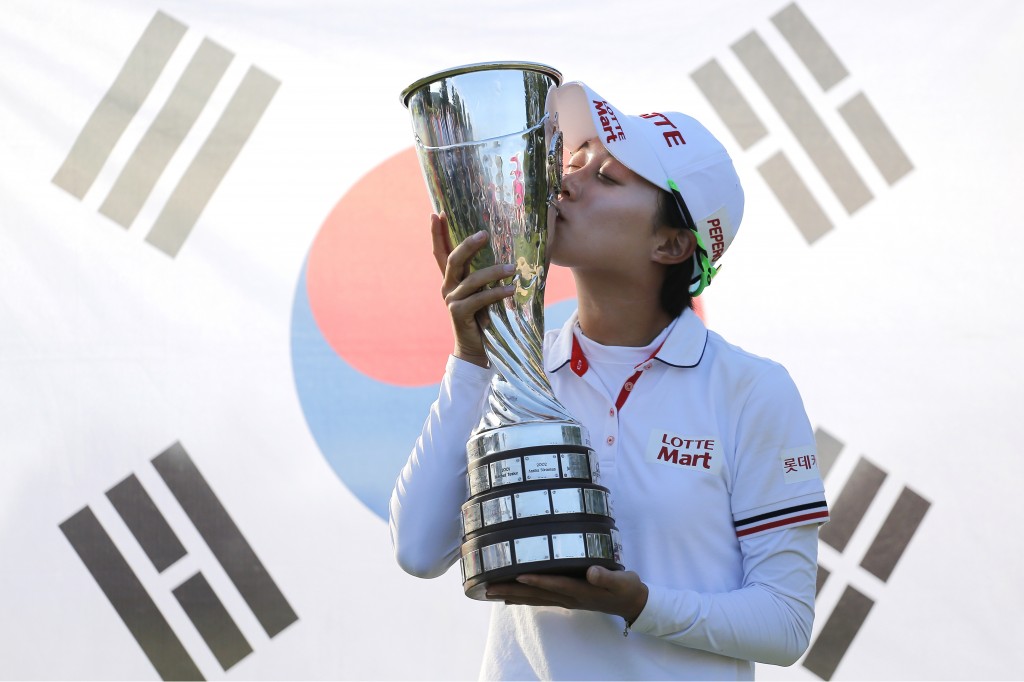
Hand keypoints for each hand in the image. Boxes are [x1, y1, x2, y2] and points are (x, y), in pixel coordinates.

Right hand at [431, 213, 513, 366]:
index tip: (436, 213)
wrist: (474, 349)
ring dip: (493, 271)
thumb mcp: (481, 292)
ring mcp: (452, 300)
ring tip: (511, 268)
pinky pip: (480, 299)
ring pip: (472, 279)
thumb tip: (504, 252)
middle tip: (484, 234)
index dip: (436, 233)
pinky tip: (510, 289)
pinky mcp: (460, 313)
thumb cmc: (482, 317)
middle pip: (453, 259)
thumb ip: (483, 275)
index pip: (440, 252)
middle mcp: (448, 287)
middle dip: (467, 244)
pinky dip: (496, 293)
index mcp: (451, 279)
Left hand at [485, 566, 648, 623]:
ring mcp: (566, 599)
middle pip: (536, 594)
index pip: (554, 584)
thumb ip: (607, 577)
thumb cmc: (626, 588)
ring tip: (491, 592)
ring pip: (534, 597)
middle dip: (512, 590)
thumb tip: (592, 572)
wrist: (632, 603)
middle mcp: (569, 597)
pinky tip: (511, 597)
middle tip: (488, 587)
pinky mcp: (567, 598)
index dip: (536, 580)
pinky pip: (540, 599)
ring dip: (512, 594)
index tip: (517, 575)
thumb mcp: (622, 581)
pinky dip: (524, 597)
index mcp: (580, 590)